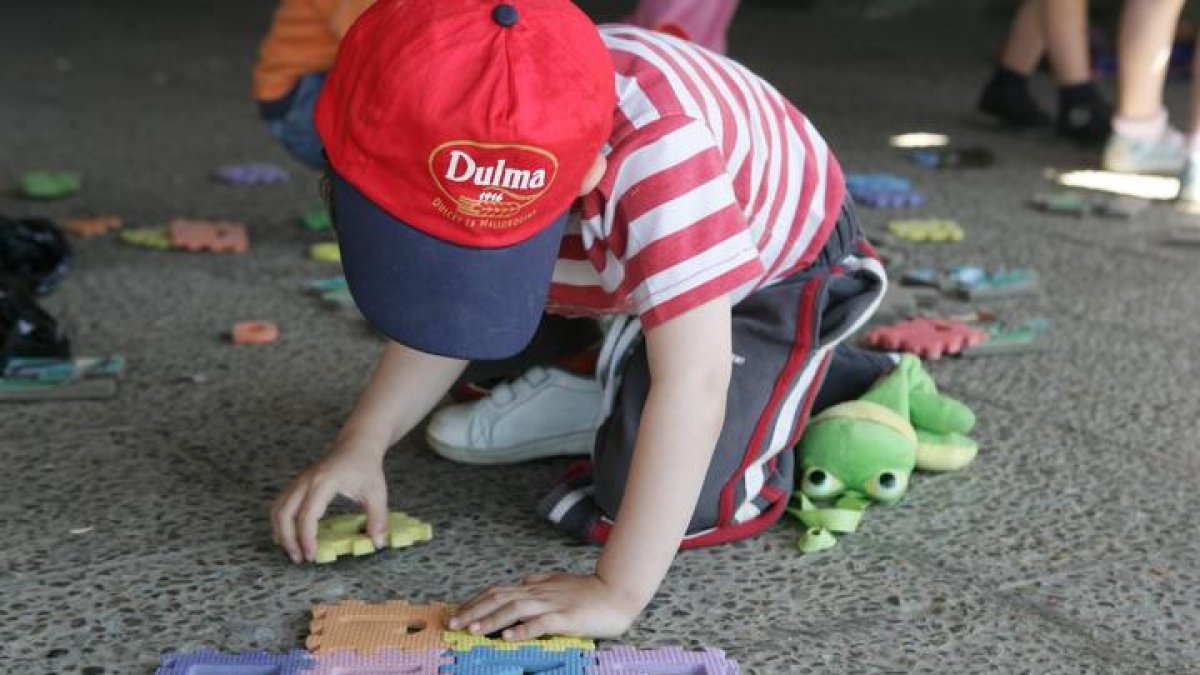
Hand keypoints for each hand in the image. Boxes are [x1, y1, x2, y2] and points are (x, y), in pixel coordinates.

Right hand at [270, 438, 387, 563]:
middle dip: (288, 540)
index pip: (307, 515)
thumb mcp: (377, 492)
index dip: (307, 538)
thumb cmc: (366, 466)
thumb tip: (377, 543)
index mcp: (325, 482)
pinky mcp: (298, 483)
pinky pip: (281, 504)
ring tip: (293, 551)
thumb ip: (378, 518)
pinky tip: (289, 535)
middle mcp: (307, 481)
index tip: (312, 555)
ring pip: (278, 509)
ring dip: (281, 532)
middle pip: (285, 514)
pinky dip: (280, 521)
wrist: (356, 444)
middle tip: (299, 558)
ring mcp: (299, 481)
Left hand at [448, 573, 639, 639]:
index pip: (498, 591)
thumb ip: (540, 582)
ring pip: (515, 608)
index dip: (475, 601)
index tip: (457, 612)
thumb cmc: (589, 591)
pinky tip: (508, 637)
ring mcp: (552, 604)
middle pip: (500, 598)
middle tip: (453, 623)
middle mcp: (538, 593)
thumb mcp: (559, 583)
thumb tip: (522, 581)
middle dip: (474, 610)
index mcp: (535, 587)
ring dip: (492, 619)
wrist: (617, 593)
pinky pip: (541, 622)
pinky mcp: (566, 617)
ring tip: (473, 630)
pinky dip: (523, 629)